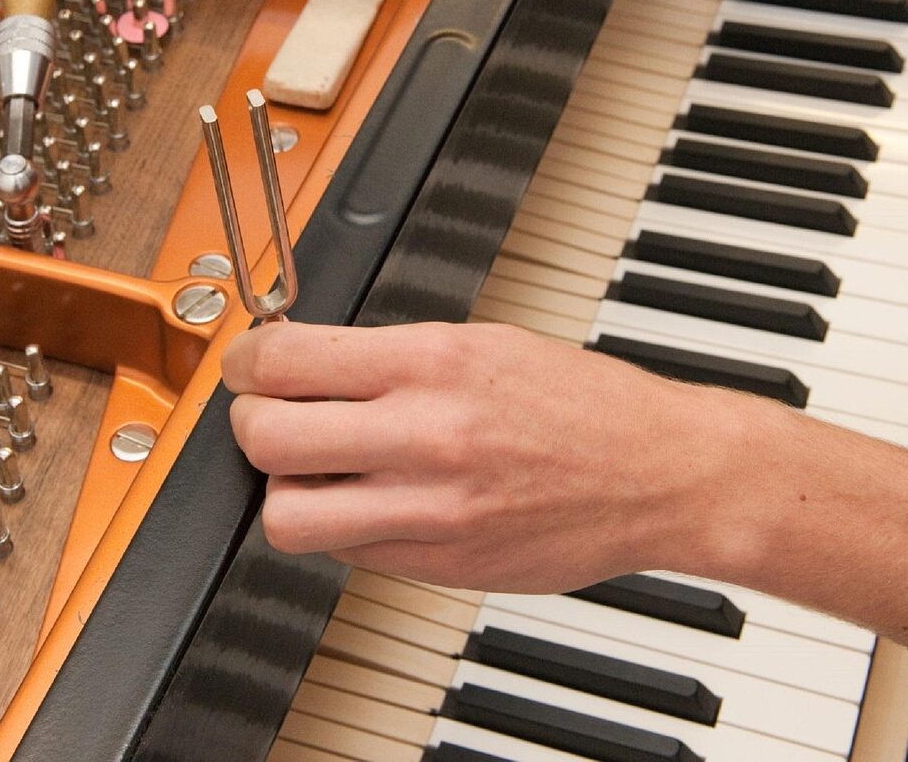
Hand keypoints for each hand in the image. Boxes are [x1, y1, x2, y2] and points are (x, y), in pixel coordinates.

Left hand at [222, 321, 732, 591]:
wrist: (658, 471)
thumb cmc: (583, 401)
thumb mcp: (486, 342)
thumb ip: (394, 357)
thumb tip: (313, 365)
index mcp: (437, 361)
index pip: (290, 358)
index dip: (249, 358)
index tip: (250, 360)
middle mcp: (428, 435)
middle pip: (267, 438)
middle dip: (250, 421)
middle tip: (268, 413)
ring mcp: (432, 510)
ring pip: (289, 517)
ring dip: (285, 489)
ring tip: (312, 470)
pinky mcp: (442, 566)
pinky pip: (346, 555)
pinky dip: (342, 528)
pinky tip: (372, 502)